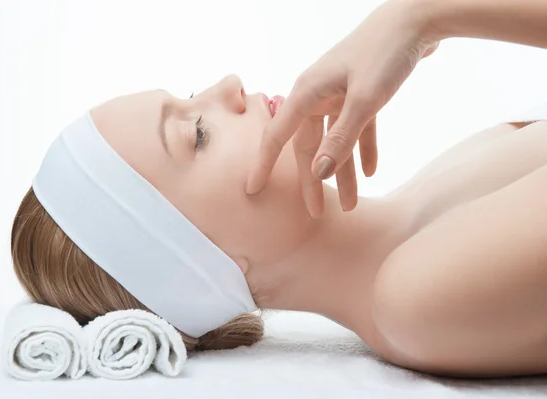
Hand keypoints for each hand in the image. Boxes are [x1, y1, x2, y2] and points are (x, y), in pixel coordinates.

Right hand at [246, 0, 438, 215]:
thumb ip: (341, 139)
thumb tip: (317, 174)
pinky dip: (363, 149)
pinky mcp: (359, 93)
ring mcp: (338, 94)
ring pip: (334, 141)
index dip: (263, 164)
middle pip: (308, 145)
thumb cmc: (384, 54)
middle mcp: (317, 95)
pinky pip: (357, 129)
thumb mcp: (364, 101)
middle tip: (318, 213)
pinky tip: (372, 171)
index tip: (253, 189)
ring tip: (353, 204)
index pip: (276, 136)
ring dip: (343, 172)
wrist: (414, 19)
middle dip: (314, 181)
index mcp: (307, 93)